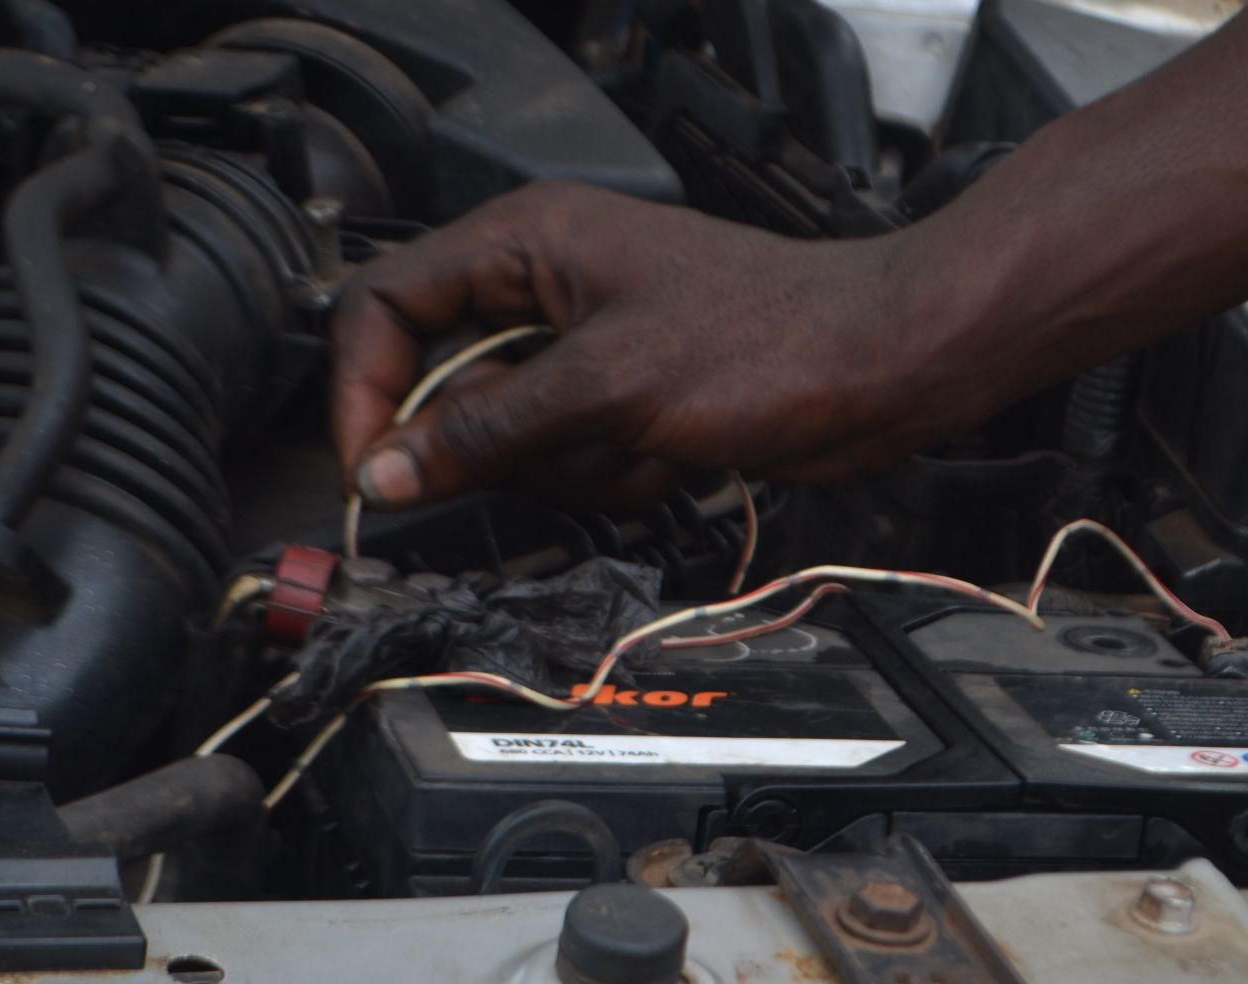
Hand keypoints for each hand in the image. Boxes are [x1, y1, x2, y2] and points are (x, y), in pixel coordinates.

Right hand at [330, 182, 1020, 510]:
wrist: (882, 370)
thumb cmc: (773, 338)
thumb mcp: (606, 388)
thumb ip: (485, 431)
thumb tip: (384, 471)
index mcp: (527, 243)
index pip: (389, 306)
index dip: (365, 390)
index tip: (372, 470)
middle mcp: (547, 289)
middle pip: (447, 388)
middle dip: (503, 445)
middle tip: (561, 450)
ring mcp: (587, 350)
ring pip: (509, 441)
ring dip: (570, 468)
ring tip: (638, 445)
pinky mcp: (626, 402)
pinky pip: (570, 461)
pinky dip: (613, 477)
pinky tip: (669, 458)